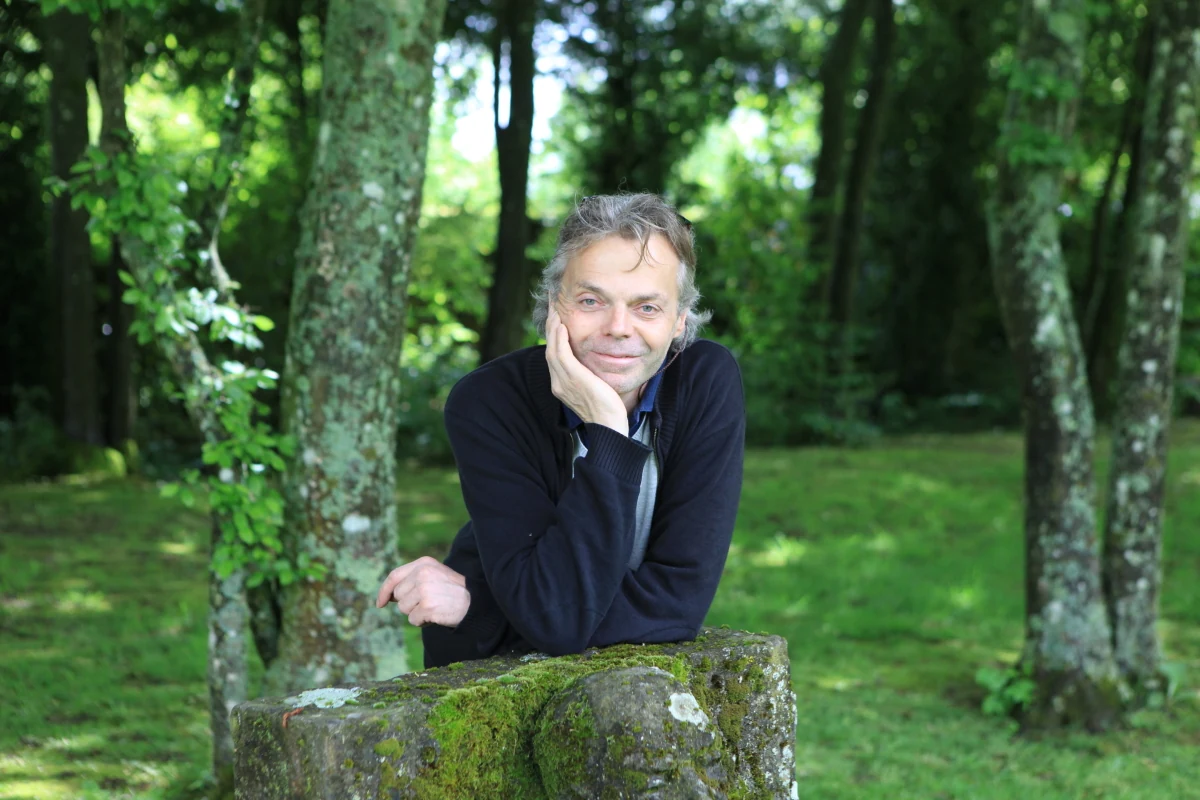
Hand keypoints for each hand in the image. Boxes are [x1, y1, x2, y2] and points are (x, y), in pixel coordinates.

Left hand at [375, 557, 470, 627]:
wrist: (475, 602)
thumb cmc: (453, 591)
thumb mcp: (434, 576)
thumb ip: (412, 580)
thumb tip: (388, 597)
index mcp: (424, 563)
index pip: (394, 576)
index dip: (384, 591)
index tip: (380, 603)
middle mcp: (422, 573)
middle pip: (398, 595)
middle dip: (408, 604)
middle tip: (427, 602)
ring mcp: (424, 590)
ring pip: (404, 609)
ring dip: (416, 613)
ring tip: (434, 607)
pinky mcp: (427, 606)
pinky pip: (413, 620)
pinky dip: (423, 622)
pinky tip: (436, 615)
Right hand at [546, 305, 627, 435]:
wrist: (609, 426)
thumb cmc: (608, 410)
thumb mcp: (595, 389)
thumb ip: (590, 376)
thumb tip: (594, 364)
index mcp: (562, 386)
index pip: (554, 355)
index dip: (554, 336)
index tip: (557, 320)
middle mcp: (558, 383)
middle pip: (549, 348)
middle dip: (550, 326)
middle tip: (552, 306)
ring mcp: (563, 381)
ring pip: (553, 348)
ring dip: (553, 327)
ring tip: (556, 310)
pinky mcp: (572, 378)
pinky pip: (561, 354)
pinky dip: (560, 338)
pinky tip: (562, 325)